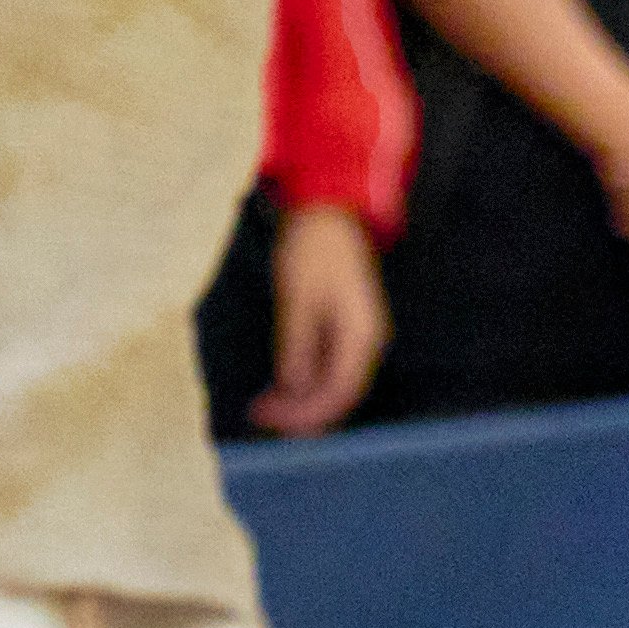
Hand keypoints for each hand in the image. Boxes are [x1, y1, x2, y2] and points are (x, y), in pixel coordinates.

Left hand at [254, 201, 388, 436]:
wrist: (330, 211)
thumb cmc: (314, 248)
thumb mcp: (298, 297)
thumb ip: (298, 347)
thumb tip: (294, 390)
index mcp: (362, 335)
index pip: (338, 392)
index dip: (303, 413)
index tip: (266, 417)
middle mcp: (368, 342)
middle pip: (340, 395)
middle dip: (301, 413)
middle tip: (260, 416)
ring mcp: (359, 337)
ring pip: (336, 385)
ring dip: (303, 401)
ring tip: (265, 406)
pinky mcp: (347, 331)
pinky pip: (331, 369)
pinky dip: (307, 383)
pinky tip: (282, 386)